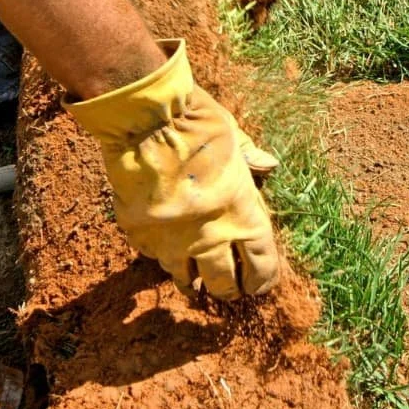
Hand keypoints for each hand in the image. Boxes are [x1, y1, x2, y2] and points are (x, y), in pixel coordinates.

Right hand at [64, 39, 279, 299]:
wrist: (146, 120)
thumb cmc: (198, 123)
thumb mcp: (234, 136)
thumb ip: (250, 158)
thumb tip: (269, 165)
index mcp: (242, 213)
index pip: (261, 263)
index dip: (263, 278)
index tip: (260, 284)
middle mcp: (210, 235)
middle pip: (224, 283)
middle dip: (229, 288)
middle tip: (229, 288)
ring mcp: (172, 239)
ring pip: (184, 278)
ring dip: (192, 280)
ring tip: (195, 283)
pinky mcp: (139, 234)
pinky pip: (152, 255)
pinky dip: (160, 254)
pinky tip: (163, 249)